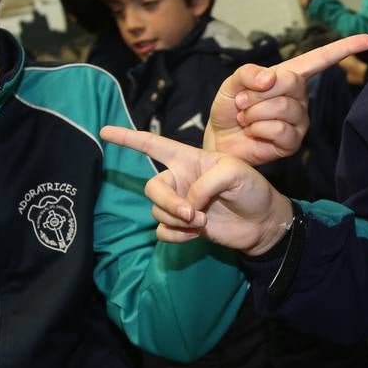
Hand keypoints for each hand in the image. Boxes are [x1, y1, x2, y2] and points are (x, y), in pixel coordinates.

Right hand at [100, 126, 293, 255]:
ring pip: (156, 211)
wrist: (262, 223)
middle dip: (167, 202)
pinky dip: (176, 235)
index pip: (152, 144)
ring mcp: (179, 203)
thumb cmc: (252, 189)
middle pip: (152, 187)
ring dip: (176, 219)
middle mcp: (179, 179)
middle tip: (191, 213)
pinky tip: (196, 234)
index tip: (104, 132)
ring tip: (202, 222)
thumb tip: (186, 205)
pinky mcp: (182, 227)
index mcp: (188, 158)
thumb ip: (205, 183)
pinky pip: (162, 231)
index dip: (128, 138)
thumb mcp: (234, 172)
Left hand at [203, 34, 367, 165]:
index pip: (320, 59)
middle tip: (242, 102)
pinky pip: (280, 129)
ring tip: (246, 118)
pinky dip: (259, 129)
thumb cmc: (229, 109)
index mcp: (289, 76)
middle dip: (258, 93)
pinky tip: (254, 132)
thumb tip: (271, 78)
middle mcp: (299, 97)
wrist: (220, 140)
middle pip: (291, 83)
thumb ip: (248, 73)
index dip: (344, 48)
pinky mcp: (293, 142)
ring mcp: (299, 120)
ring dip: (254, 113)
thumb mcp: (232, 82)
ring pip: (282, 107)